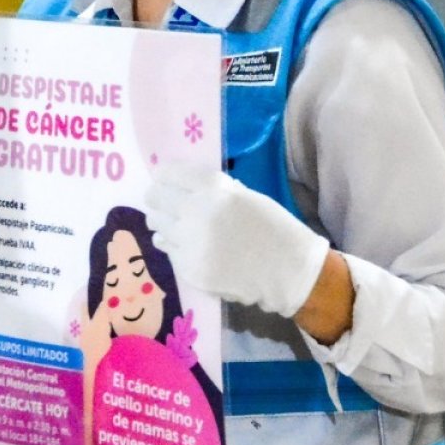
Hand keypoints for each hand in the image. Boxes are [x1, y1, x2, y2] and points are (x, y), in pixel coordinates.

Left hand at [143, 164, 328, 318]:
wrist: (288, 270)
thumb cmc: (272, 228)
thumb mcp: (245, 196)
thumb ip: (212, 189)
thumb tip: (180, 184)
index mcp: (213, 189)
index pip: (169, 173)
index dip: (163, 175)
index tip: (164, 179)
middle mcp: (195, 212)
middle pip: (155, 198)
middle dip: (158, 199)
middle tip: (164, 203)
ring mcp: (189, 242)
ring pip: (157, 225)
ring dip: (163, 223)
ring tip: (179, 226)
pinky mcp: (188, 268)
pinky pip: (168, 250)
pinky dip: (174, 246)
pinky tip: (190, 247)